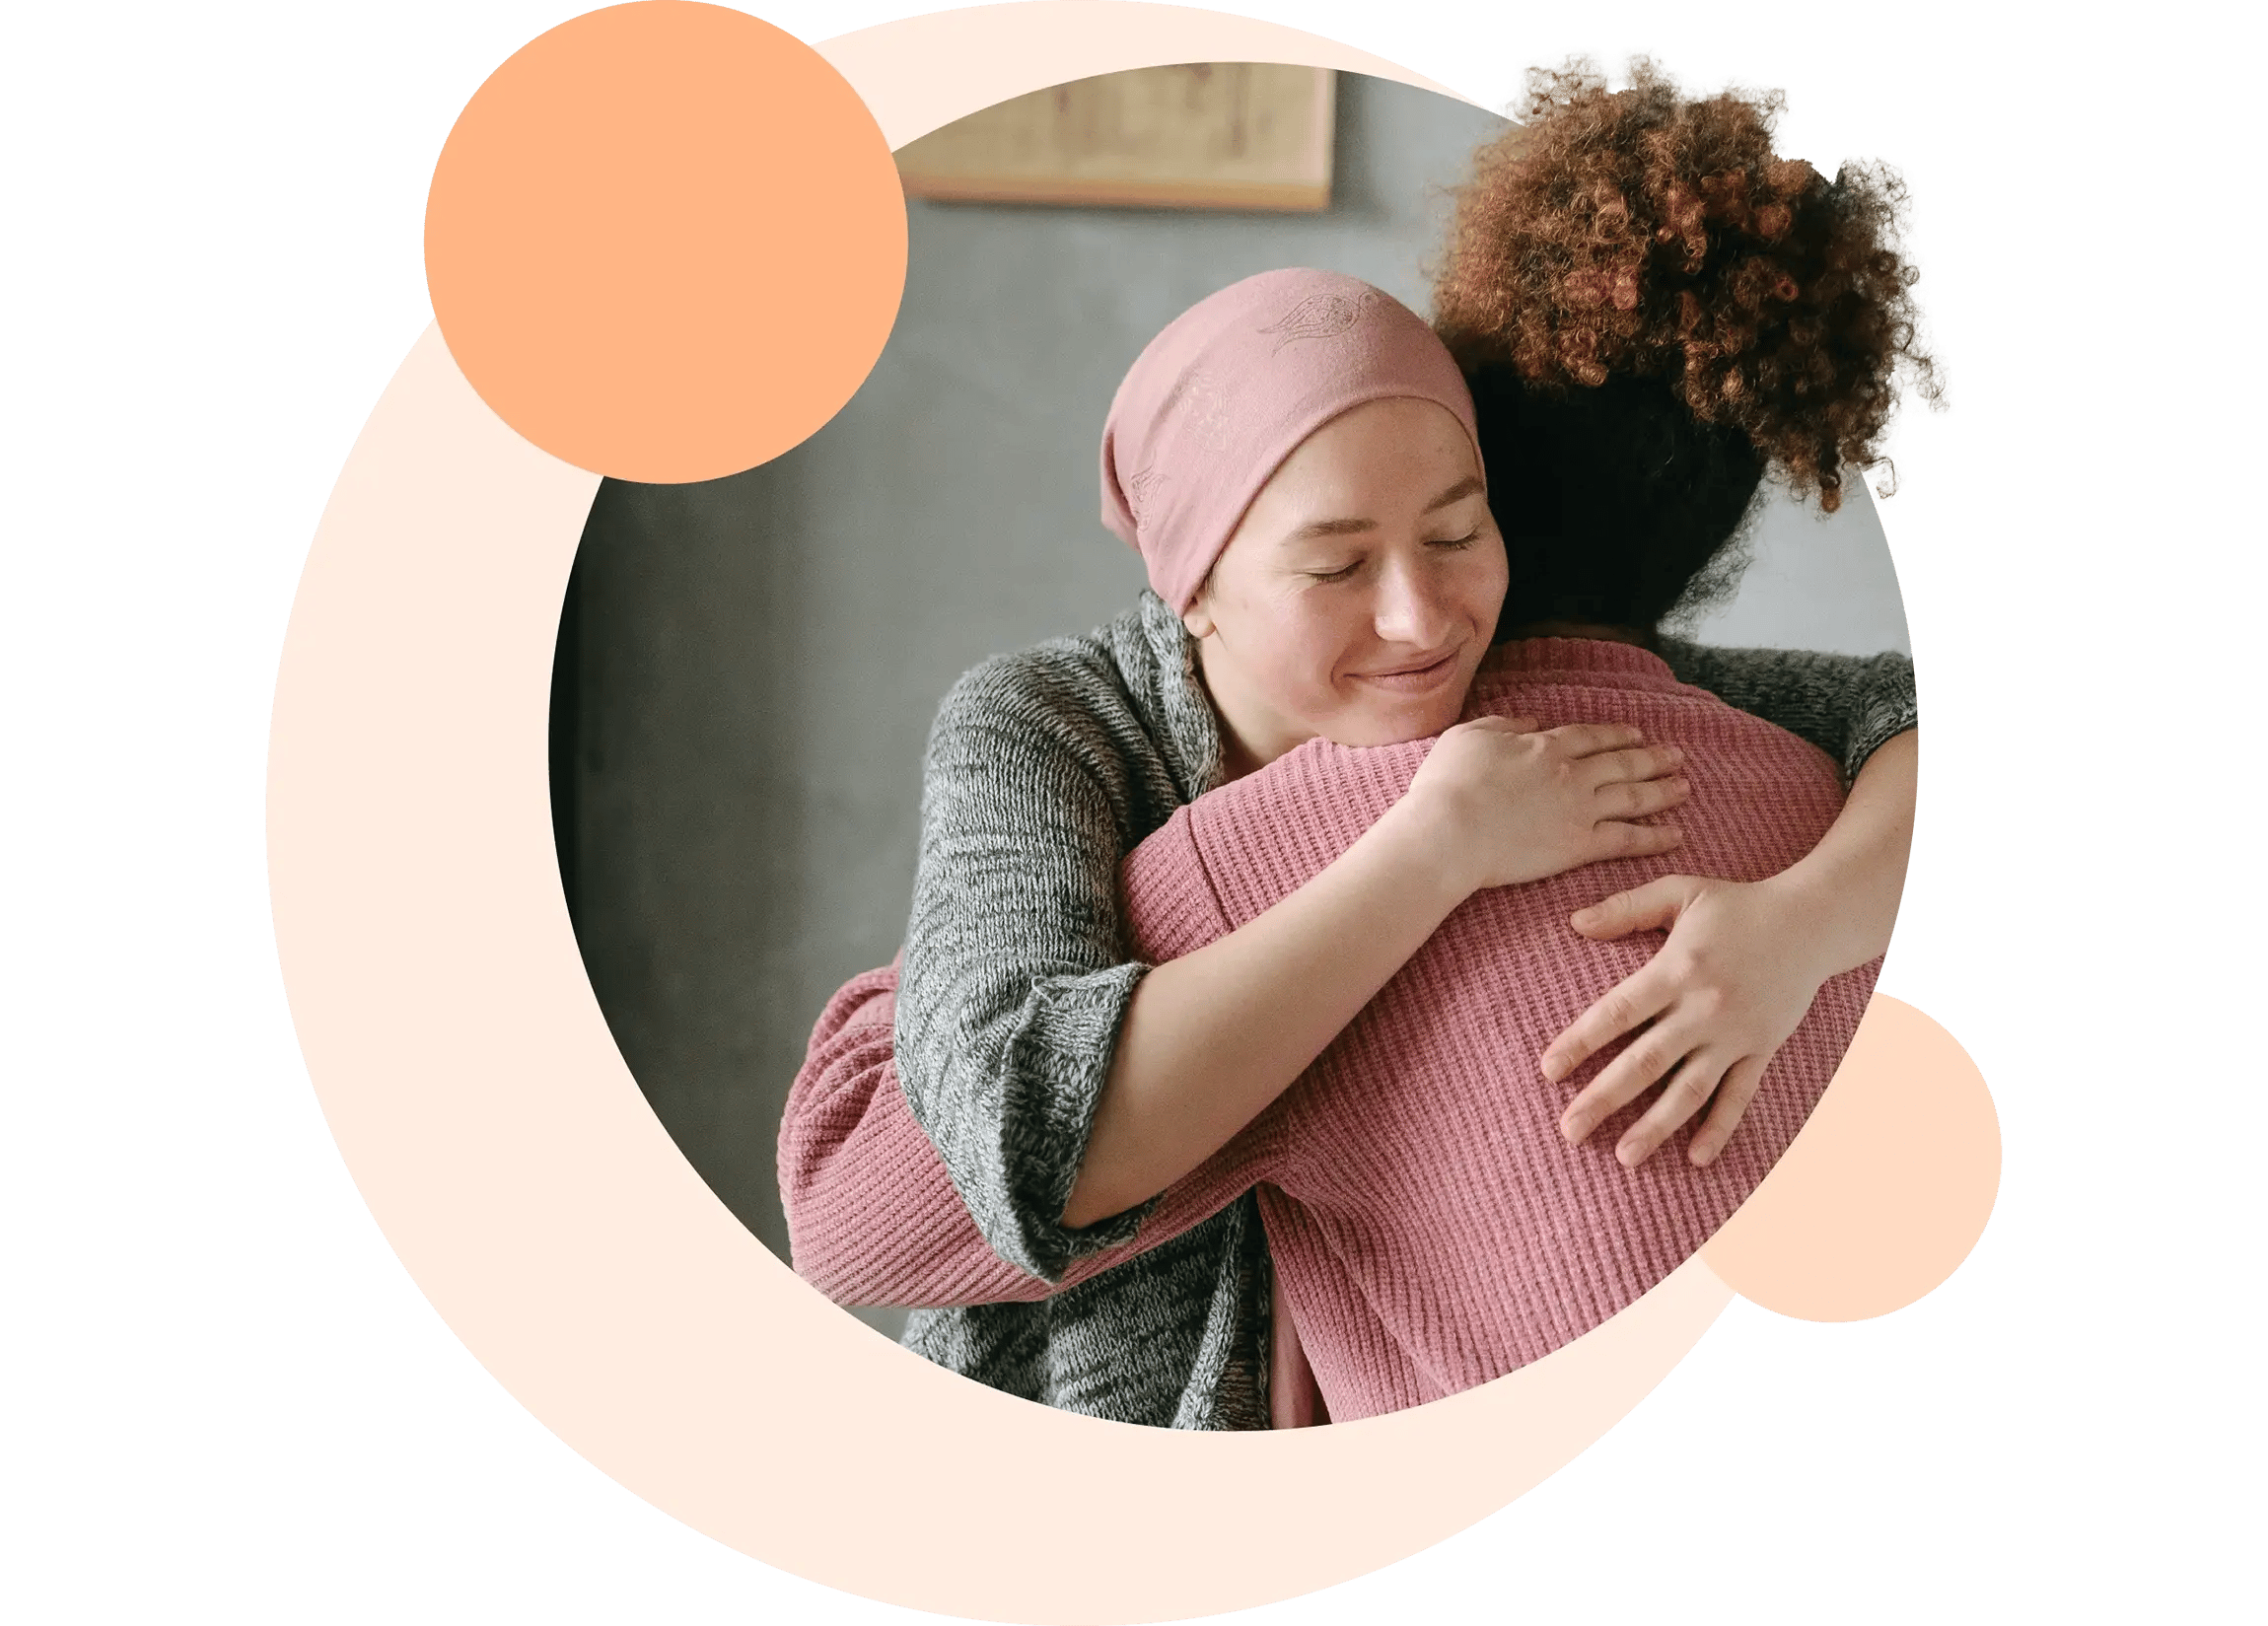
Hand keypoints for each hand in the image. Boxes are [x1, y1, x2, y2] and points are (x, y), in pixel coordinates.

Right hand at [1397, 717, 1687, 894]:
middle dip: (1652, 758)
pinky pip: (1626, 839)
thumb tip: (1530, 722)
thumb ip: (1504, 725)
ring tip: (1685, 788)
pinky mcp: (1579, 846)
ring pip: (1633, 797)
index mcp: (1545, 746)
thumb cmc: (1447, 784)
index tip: (1636, 734)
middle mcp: (1571, 773)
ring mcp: (1579, 809)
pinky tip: (1676, 835)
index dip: (1617, 735)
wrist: (1449, 831)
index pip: (1591, 737)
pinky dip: (1654, 837)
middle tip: (1676, 756)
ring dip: (1663, 791)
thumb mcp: (1469, 736)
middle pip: (1622, 763)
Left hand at [1541, 873, 1837, 1167]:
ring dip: (1656, 1126)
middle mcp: (1703, 1008)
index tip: (1547, 1071)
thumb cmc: (1738, 906)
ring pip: (1690, 1090)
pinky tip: (1696, 1159)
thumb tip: (1574, 923)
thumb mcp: (1681, 891)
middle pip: (1646, 1062)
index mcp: (1676, 969)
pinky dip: (1719, 1128)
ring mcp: (1735, 1034)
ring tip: (1624, 1156)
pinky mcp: (1761, 1050)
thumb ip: (1626, 908)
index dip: (1580, 1042)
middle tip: (1570, 1130)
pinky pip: (1739, 1096)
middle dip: (1604, 1099)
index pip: (1618, 1012)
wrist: (1814, 922)